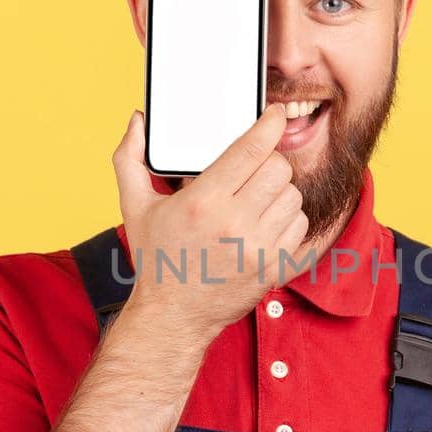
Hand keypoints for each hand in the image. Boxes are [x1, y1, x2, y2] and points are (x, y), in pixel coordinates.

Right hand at [111, 106, 309, 344]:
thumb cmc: (157, 259)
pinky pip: (299, 227)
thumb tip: (137, 120)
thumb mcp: (135, 206)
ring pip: (293, 196)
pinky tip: (266, 222)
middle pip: (278, 168)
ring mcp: (257, 248)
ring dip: (279, 191)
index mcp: (203, 202)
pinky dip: (288, 220)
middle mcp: (234, 223)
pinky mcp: (273, 268)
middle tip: (255, 169)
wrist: (174, 316)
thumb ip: (131, 158)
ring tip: (257, 199)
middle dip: (269, 161)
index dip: (270, 125)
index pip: (251, 150)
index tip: (276, 115)